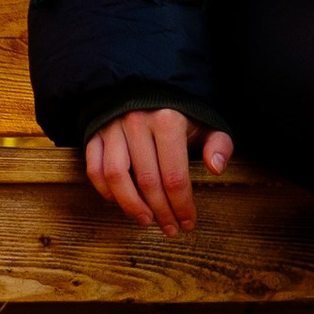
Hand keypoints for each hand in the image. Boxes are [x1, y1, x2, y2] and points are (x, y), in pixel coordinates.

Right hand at [83, 105, 234, 235]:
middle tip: (170, 229)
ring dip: (130, 205)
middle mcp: (138, 122)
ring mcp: (113, 127)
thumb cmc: (180, 111)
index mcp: (168, 120)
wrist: (146, 84)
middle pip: (148, 181)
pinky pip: (95, 168)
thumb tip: (216, 168)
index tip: (188, 223)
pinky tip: (119, 202)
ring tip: (145, 220)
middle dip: (161, 212)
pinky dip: (104, 190)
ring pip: (117, 177)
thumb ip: (218, 144)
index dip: (182, 206)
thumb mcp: (206, 122)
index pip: (175, 176)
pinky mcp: (95, 133)